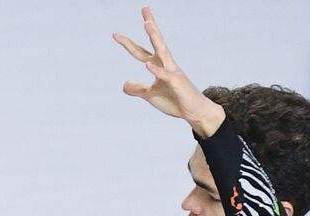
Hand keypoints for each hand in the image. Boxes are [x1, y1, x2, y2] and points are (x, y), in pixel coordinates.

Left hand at [113, 6, 223, 133]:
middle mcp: (165, 64)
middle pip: (155, 41)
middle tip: (144, 9)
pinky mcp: (176, 83)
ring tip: (147, 24)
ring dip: (155, 38)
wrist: (194, 111)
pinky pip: (165, 75)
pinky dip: (156, 71)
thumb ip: (138, 89)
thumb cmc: (174, 100)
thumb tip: (124, 84)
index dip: (128, 43)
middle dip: (150, 25)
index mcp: (157, 66)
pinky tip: (147, 65)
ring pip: (162, 51)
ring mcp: (172, 71)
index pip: (140, 51)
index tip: (115, 34)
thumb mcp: (151, 95)